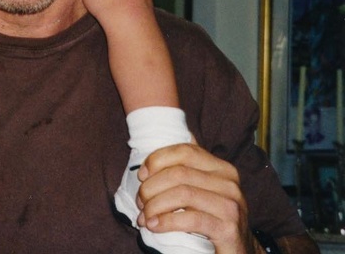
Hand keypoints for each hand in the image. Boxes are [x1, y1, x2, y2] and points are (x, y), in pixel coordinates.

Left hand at [137, 143, 255, 253]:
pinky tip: (154, 226)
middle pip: (180, 173)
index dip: (158, 159)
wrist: (239, 252)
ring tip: (144, 216)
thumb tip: (160, 137)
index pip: (185, 151)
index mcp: (222, 168)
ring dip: (155, 205)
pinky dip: (167, 221)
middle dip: (152, 186)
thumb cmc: (213, 218)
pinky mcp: (228, 229)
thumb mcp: (203, 189)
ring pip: (183, 194)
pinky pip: (191, 219)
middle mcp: (229, 183)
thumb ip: (188, 167)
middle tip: (140, 201)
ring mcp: (231, 206)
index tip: (141, 174)